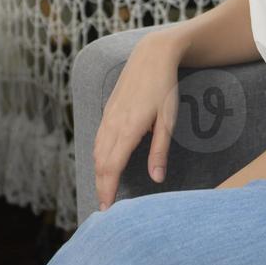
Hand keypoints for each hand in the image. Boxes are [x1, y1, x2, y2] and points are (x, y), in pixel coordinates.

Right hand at [93, 31, 183, 210]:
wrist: (152, 55)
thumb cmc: (164, 87)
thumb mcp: (168, 120)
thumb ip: (160, 150)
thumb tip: (156, 178)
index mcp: (128, 129)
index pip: (111, 167)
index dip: (107, 189)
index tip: (107, 209)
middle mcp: (113, 124)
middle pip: (100, 163)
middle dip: (100, 186)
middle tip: (104, 207)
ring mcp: (108, 116)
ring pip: (97, 151)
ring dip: (98, 172)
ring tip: (103, 190)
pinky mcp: (108, 110)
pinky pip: (98, 138)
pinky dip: (98, 156)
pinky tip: (103, 164)